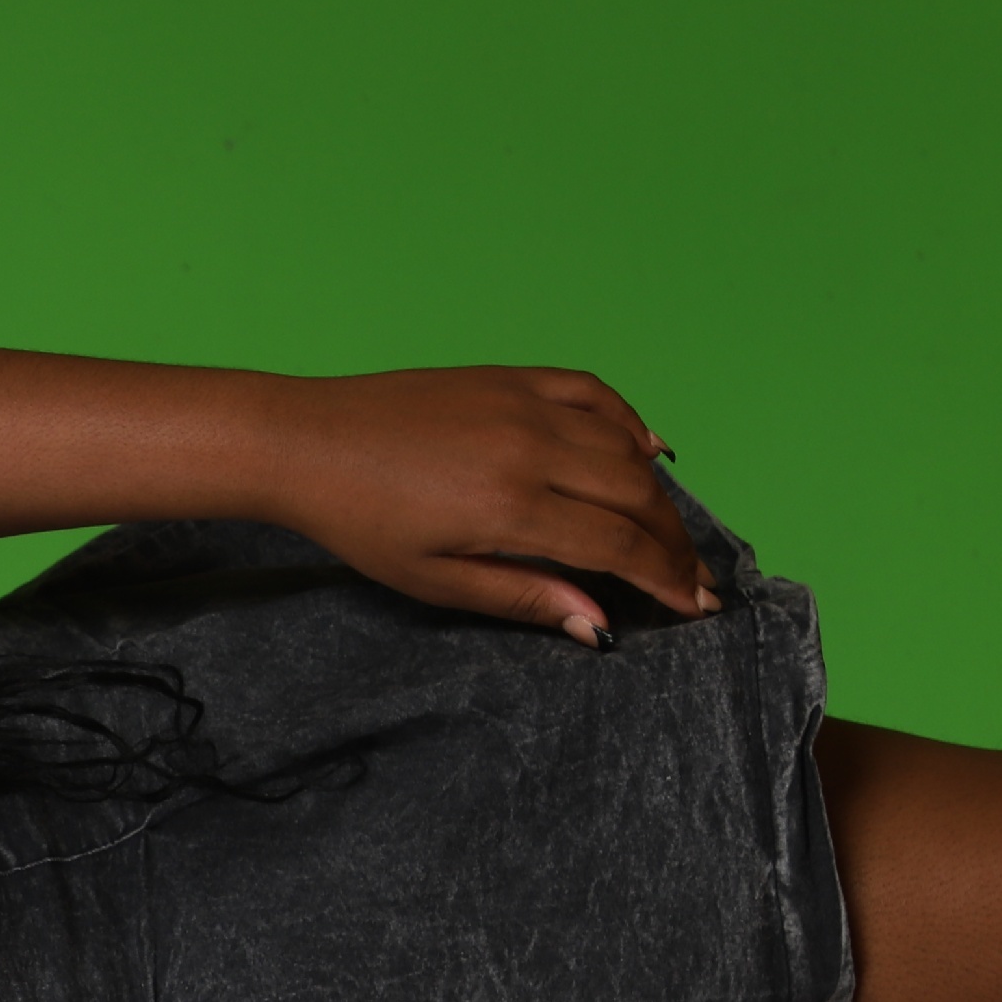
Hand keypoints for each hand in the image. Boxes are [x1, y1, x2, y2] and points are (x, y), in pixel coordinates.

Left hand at [260, 367, 716, 645]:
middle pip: (637, 495)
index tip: (694, 604)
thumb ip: (522, 597)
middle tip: (692, 576)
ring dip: (657, 492)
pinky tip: (646, 450)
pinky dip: (629, 422)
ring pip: (624, 446)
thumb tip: (598, 624)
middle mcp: (531, 447)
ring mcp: (524, 404)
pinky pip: (594, 393)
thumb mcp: (434, 580)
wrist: (307, 443)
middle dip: (674, 541)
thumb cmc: (359, 521)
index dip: (665, 578)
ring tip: (667, 531)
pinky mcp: (511, 377)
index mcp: (511, 507)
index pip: (619, 545)